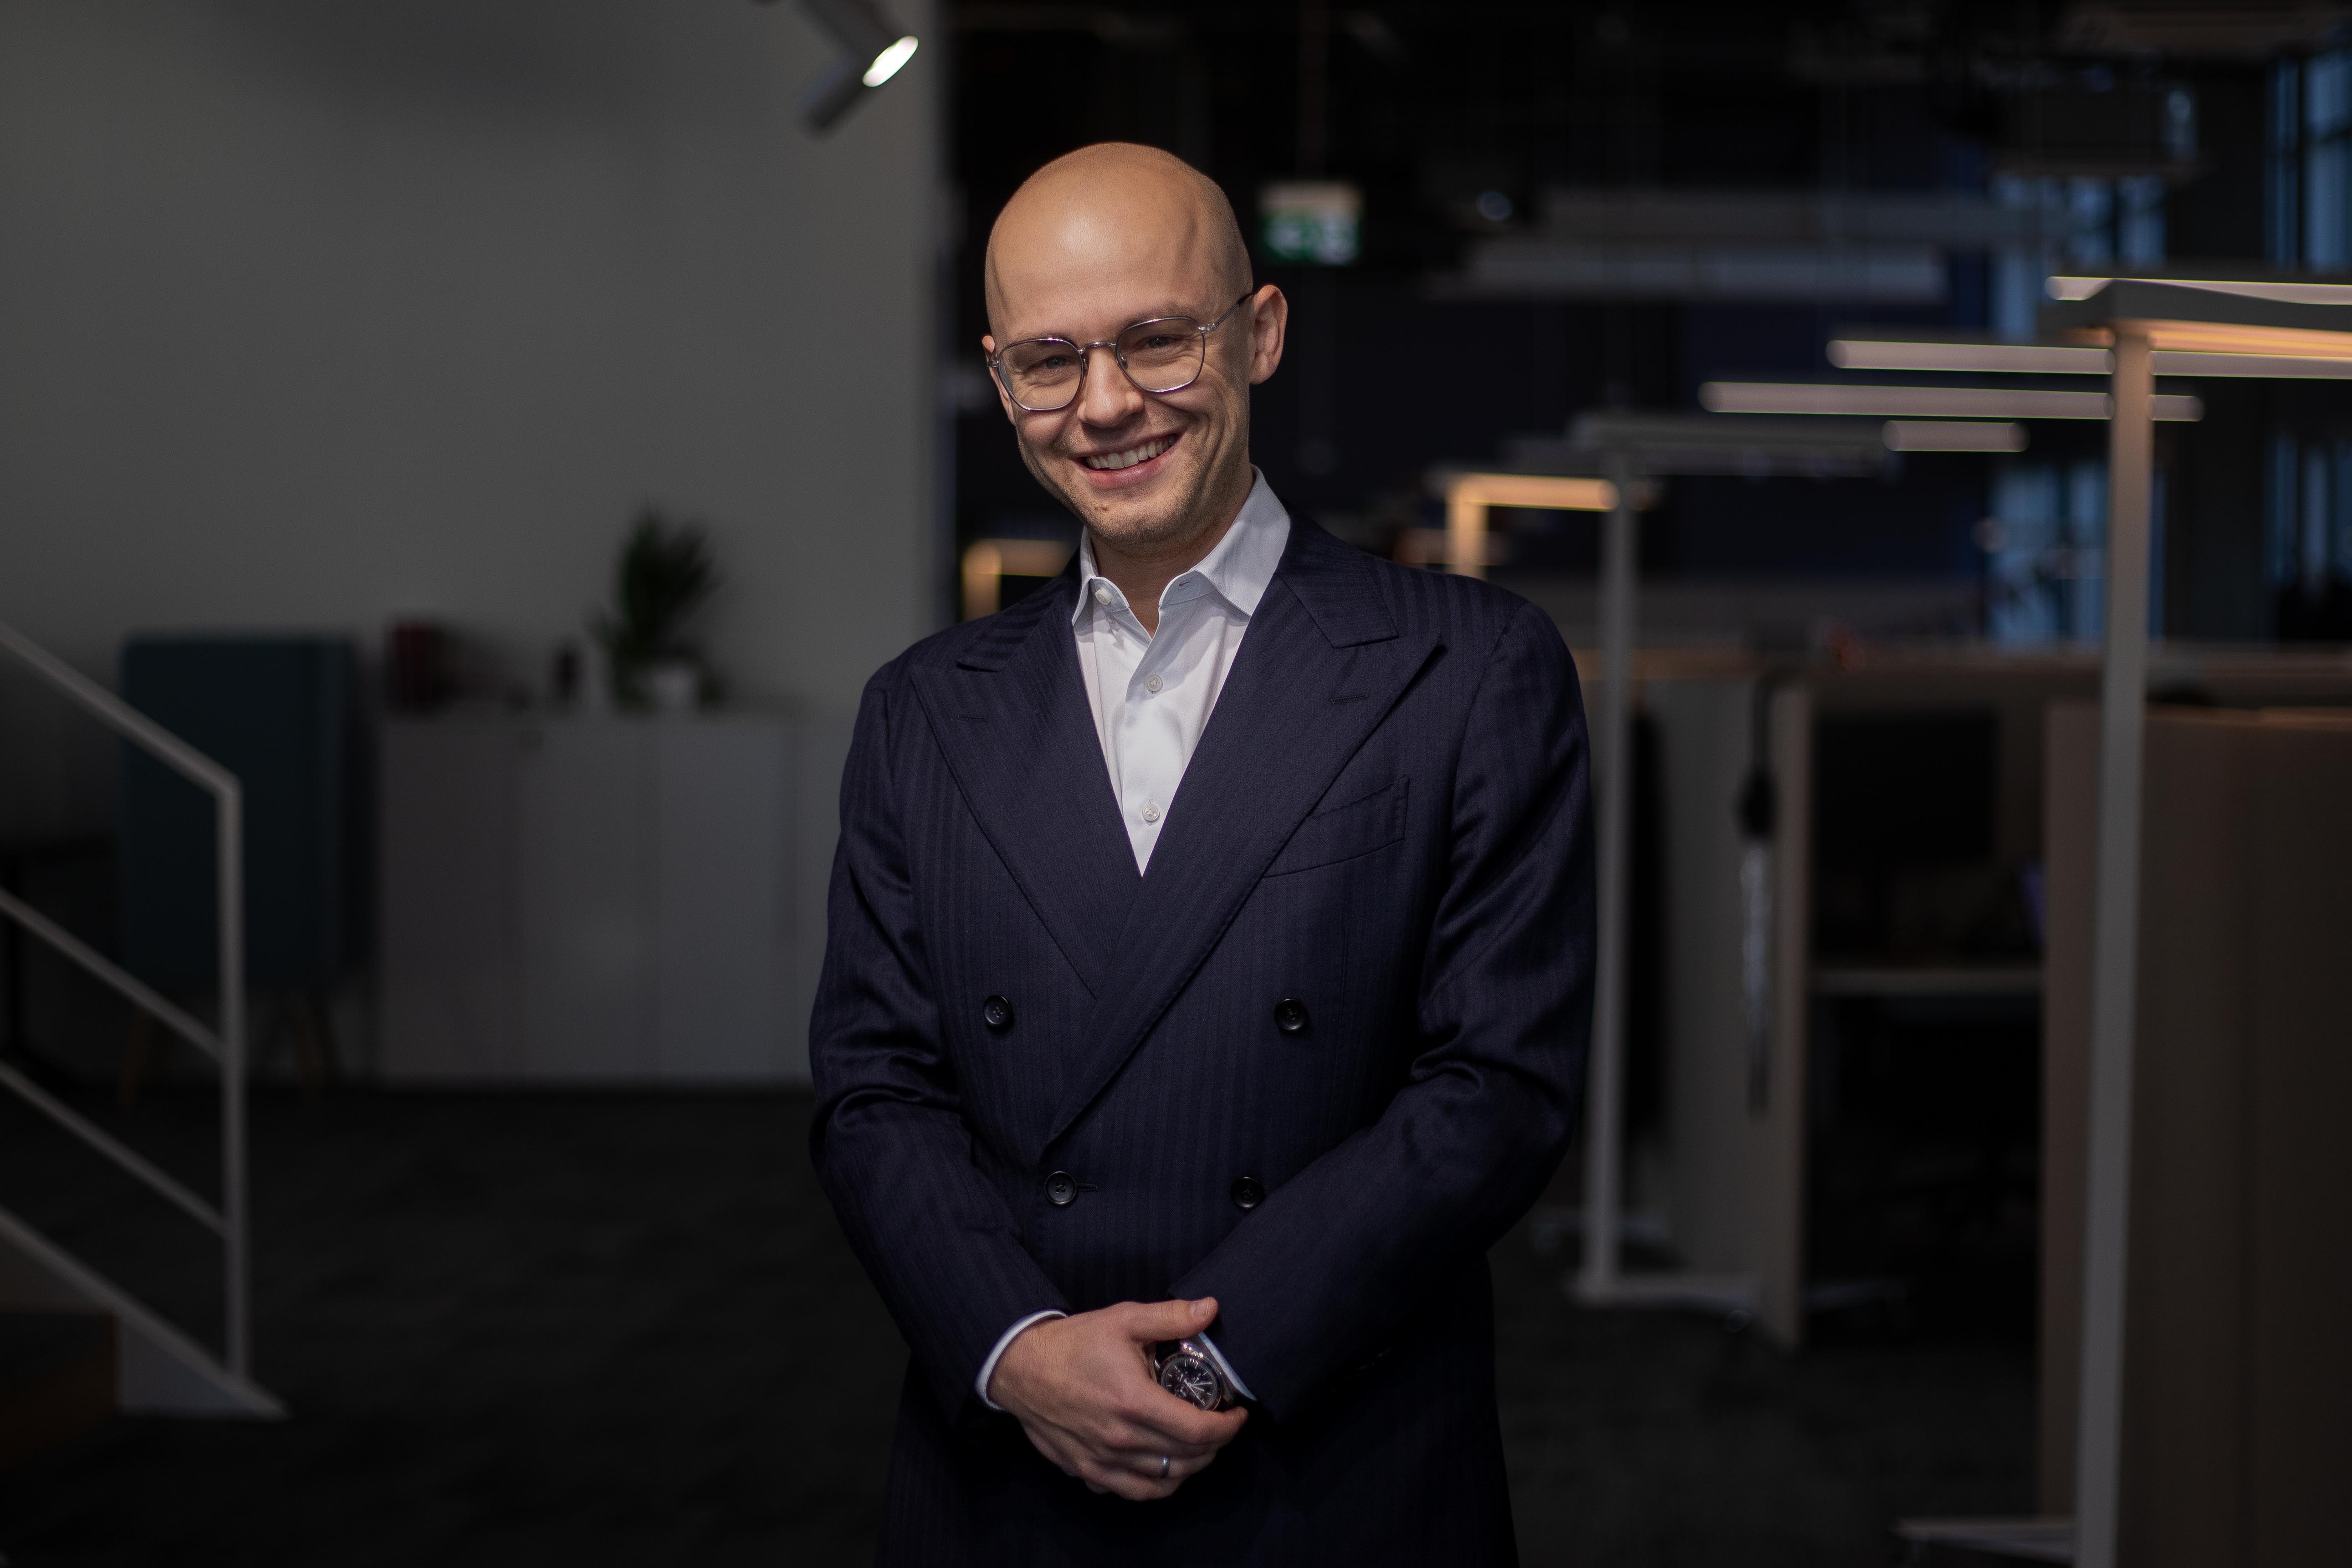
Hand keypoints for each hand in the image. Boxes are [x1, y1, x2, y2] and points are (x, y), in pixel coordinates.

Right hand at [987, 1296, 1248, 1499]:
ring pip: (1164, 1481)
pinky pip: (1132, 1491)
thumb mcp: (1123, 1320)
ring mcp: (1102, 1460)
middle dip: (1215, 1445)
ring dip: (1191, 1467)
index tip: (1237, 1414)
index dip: (1227, 1427)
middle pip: (1187, 1459)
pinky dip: (1156, 1485)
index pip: (1198, 1431)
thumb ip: (1170, 1318)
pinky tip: (1163, 1466)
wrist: (1020, 1367)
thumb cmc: (1072, 1343)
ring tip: (1200, 1447)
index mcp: (1134, 1402)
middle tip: (1222, 1426)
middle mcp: (1120, 1439)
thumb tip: (1210, 1309)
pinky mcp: (1086, 1470)